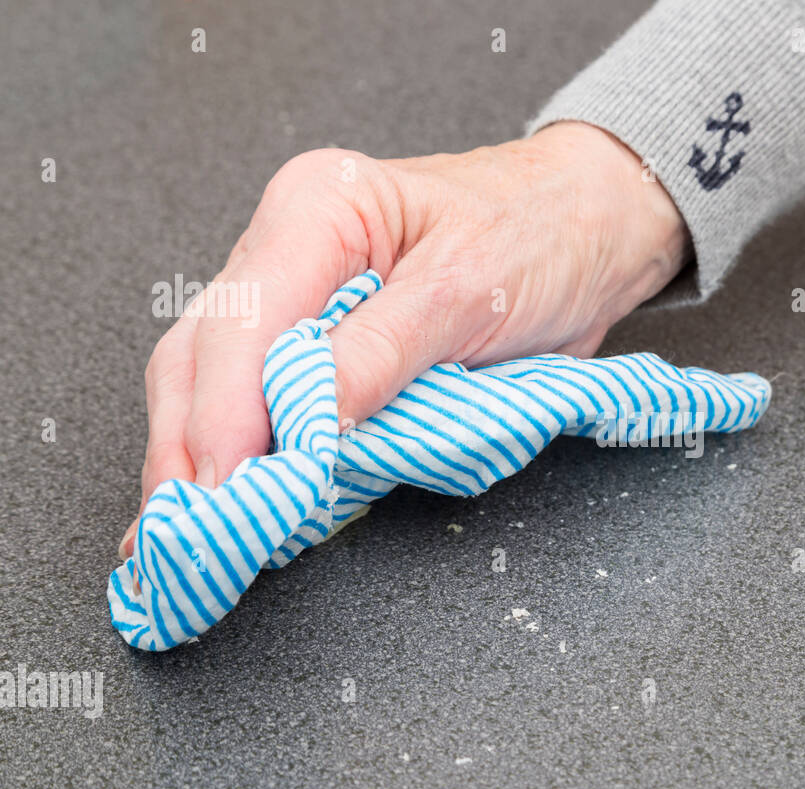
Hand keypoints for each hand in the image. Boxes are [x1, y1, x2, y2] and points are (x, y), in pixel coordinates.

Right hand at [121, 123, 687, 557]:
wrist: (587, 231)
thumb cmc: (542, 236)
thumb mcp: (470, 290)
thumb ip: (382, 355)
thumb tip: (308, 428)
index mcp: (316, 208)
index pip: (243, 321)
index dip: (227, 415)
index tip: (231, 489)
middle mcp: (288, 248)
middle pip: (203, 355)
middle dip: (190, 449)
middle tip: (189, 535)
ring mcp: (297, 297)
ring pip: (212, 382)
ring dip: (199, 461)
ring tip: (191, 535)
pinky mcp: (319, 343)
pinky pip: (261, 401)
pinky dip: (246, 456)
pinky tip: (235, 500)